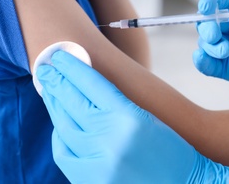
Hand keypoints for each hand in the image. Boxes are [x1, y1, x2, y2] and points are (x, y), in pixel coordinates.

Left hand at [36, 50, 228, 182]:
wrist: (184, 183)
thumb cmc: (170, 149)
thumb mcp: (145, 117)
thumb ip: (113, 103)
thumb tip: (82, 87)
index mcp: (129, 117)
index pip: (91, 84)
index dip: (72, 67)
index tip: (58, 57)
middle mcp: (111, 139)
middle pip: (72, 103)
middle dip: (56, 83)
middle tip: (45, 70)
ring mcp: (99, 163)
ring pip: (64, 127)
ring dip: (55, 107)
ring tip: (50, 93)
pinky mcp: (93, 181)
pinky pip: (64, 155)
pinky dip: (59, 138)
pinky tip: (60, 127)